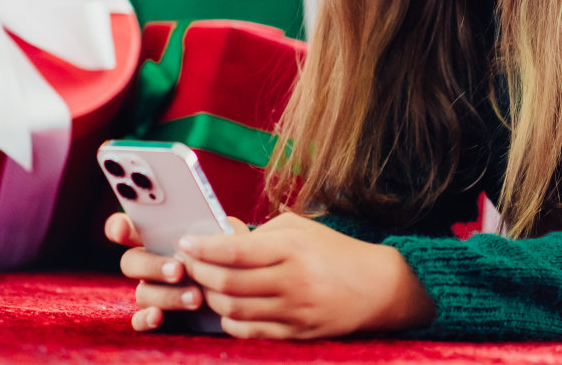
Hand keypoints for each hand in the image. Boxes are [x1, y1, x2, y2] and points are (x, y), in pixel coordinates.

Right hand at [104, 210, 250, 331]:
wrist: (242, 287)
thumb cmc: (230, 254)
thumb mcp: (227, 235)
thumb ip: (212, 231)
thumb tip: (199, 236)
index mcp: (160, 236)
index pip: (129, 228)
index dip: (119, 227)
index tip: (121, 230)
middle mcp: (149, 262)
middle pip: (131, 262)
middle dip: (153, 266)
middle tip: (179, 270)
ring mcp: (152, 289)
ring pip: (143, 292)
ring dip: (168, 295)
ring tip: (197, 297)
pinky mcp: (158, 314)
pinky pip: (140, 320)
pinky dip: (146, 319)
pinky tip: (158, 316)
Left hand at [173, 210, 435, 339]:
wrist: (376, 286)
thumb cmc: (333, 251)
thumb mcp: (301, 229)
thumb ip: (259, 232)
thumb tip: (219, 234)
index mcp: (294, 248)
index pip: (237, 250)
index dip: (204, 247)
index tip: (185, 242)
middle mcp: (293, 280)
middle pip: (228, 282)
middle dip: (199, 272)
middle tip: (186, 263)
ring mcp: (294, 310)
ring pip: (233, 309)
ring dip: (209, 297)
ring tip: (203, 283)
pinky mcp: (295, 333)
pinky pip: (248, 331)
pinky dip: (228, 320)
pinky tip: (224, 306)